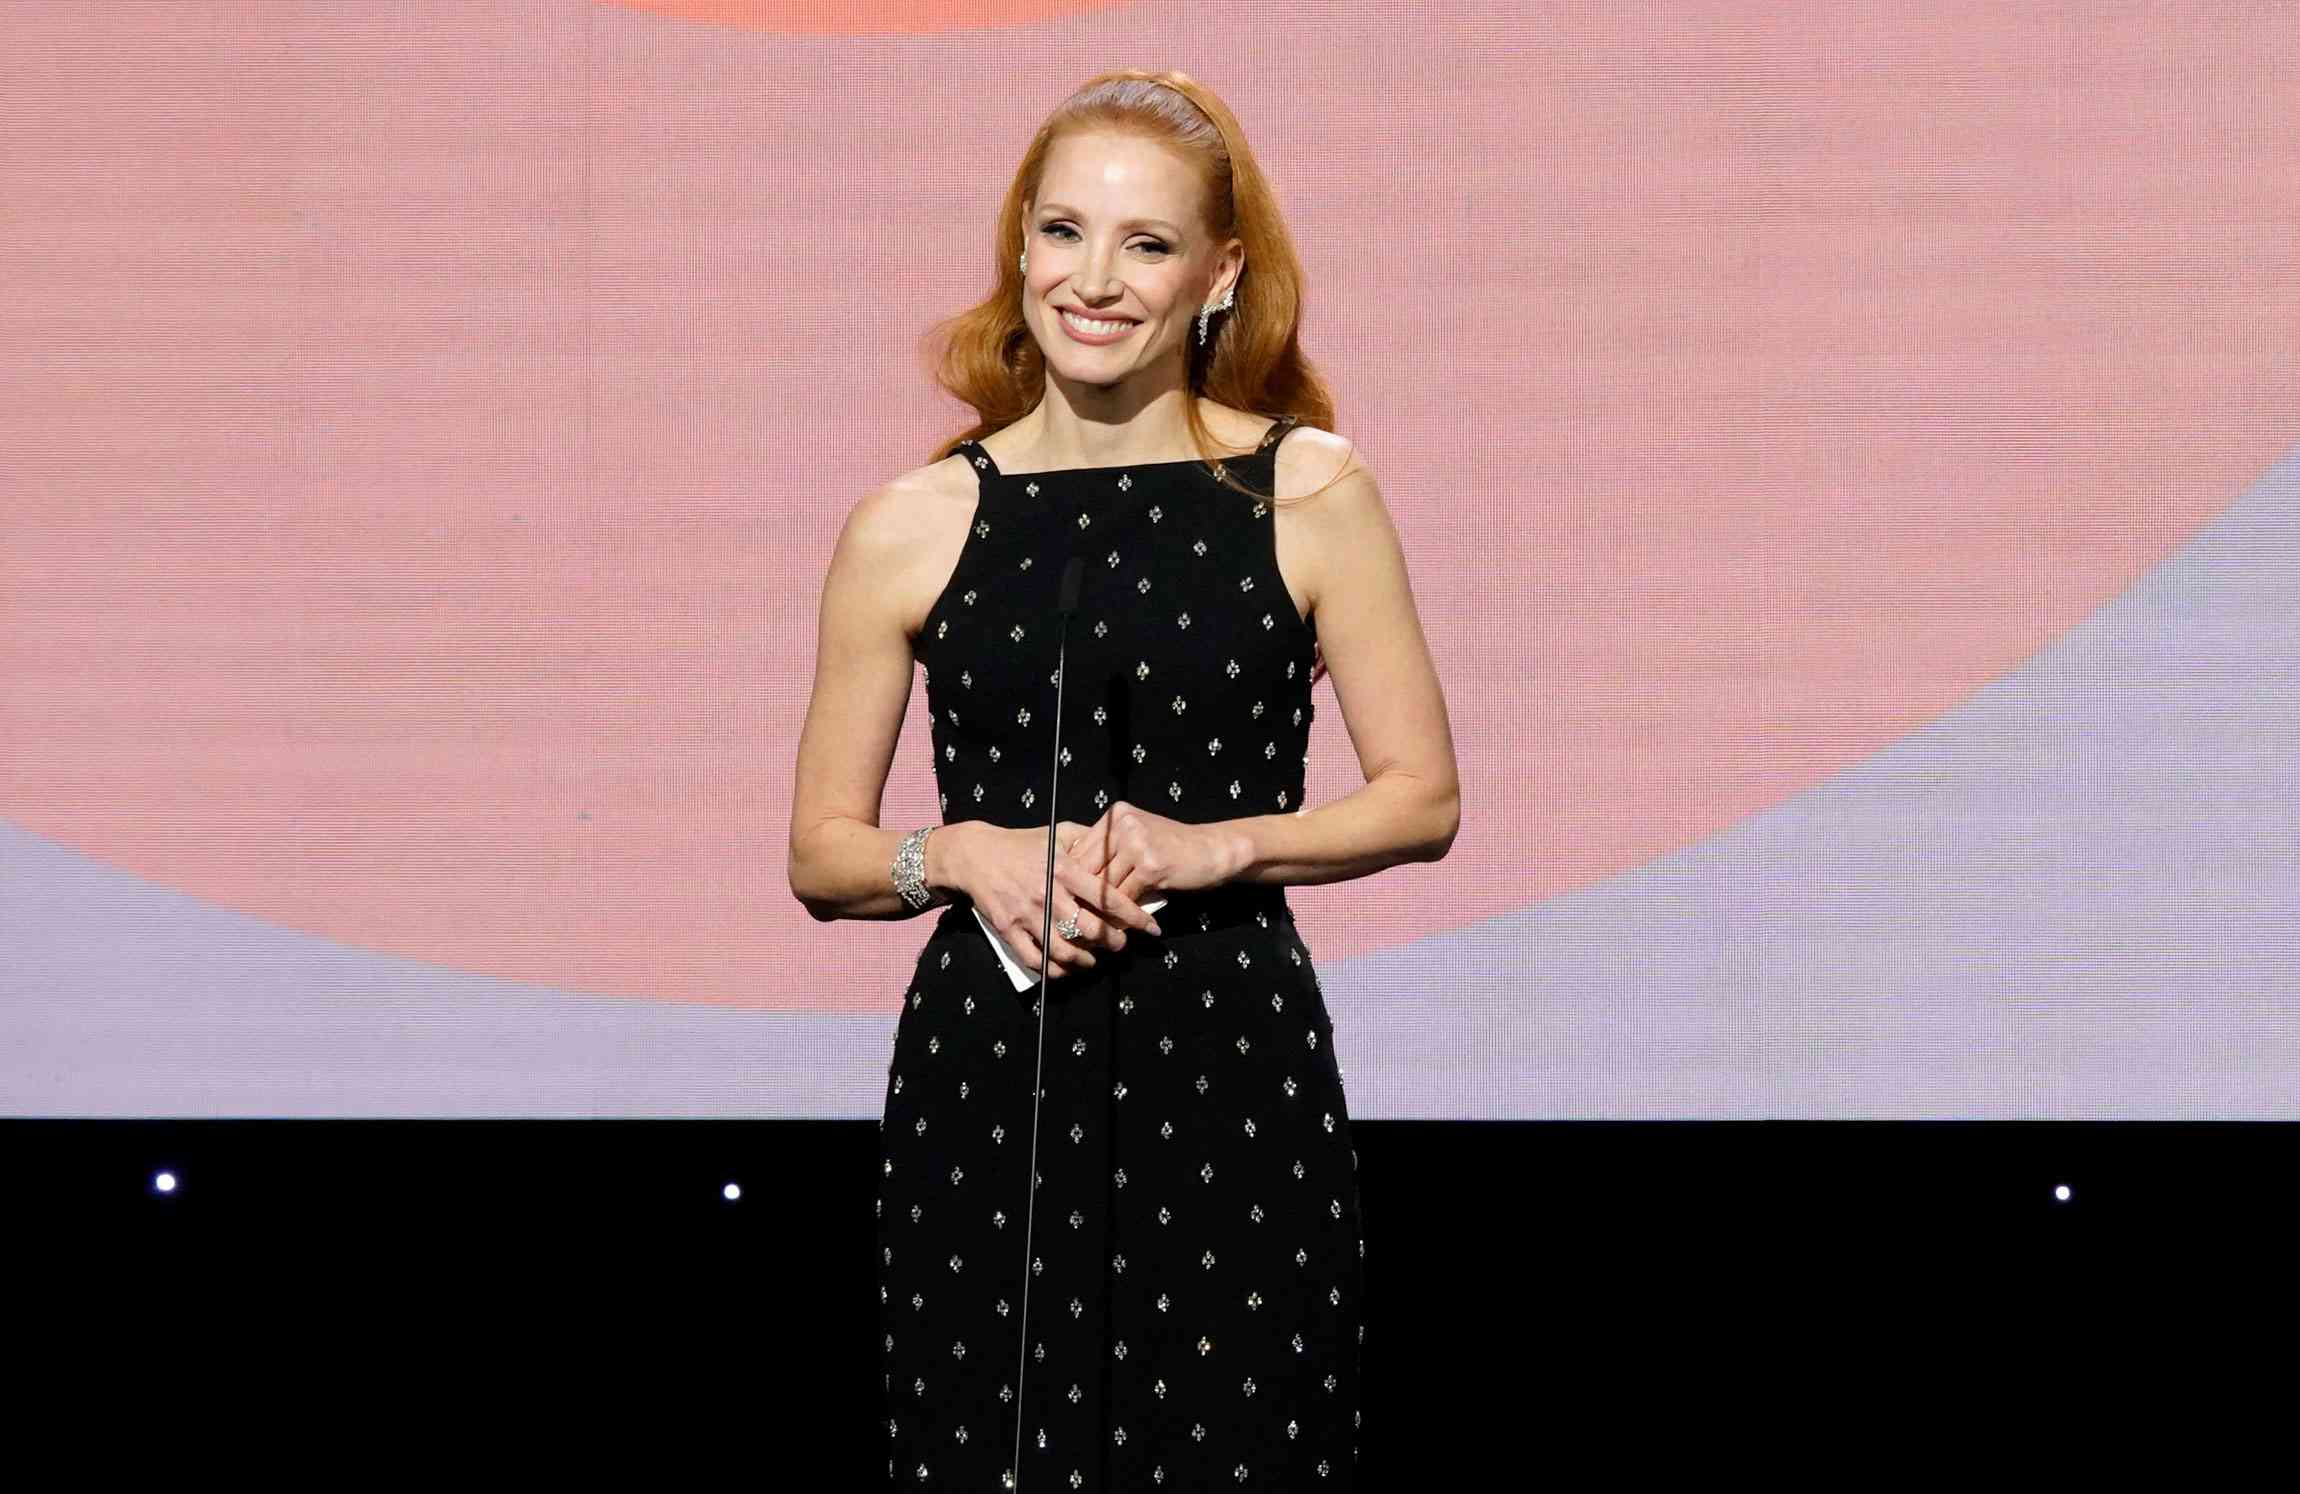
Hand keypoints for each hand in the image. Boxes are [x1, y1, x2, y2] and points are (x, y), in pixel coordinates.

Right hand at [950, 821, 1166, 980]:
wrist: (976, 855)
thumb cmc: (1023, 844)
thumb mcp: (1058, 833)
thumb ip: (1089, 841)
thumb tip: (1119, 847)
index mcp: (1064, 869)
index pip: (1107, 898)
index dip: (1133, 916)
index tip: (1150, 928)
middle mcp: (1048, 893)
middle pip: (1090, 930)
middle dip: (1112, 943)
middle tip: (1121, 945)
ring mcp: (1027, 914)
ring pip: (1064, 950)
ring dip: (1085, 961)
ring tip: (1093, 960)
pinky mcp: (1008, 929)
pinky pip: (1035, 959)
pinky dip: (1053, 970)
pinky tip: (1065, 969)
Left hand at [1054, 800, 1235, 917]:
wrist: (1213, 849)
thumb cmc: (1173, 848)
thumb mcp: (1137, 838)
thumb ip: (1109, 850)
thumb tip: (1074, 880)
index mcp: (1115, 815)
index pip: (1080, 849)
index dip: (1071, 878)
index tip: (1067, 900)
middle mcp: (1122, 824)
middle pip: (1087, 868)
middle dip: (1081, 897)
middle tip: (1074, 920)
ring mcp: (1136, 844)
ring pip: (1105, 885)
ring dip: (1101, 910)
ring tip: (1094, 927)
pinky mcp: (1150, 866)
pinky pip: (1126, 897)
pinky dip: (1122, 915)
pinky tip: (1122, 926)